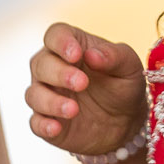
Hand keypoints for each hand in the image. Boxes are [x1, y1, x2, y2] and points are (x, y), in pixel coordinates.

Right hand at [26, 23, 145, 158]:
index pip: (55, 35)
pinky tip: (56, 128)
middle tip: (82, 83)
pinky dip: (43, 125)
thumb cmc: (124, 85)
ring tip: (74, 109)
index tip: (76, 54)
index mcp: (73, 47)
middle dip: (59, 73)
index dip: (61, 42)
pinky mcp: (46, 121)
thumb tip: (92, 54)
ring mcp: (47, 95)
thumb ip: (114, 56)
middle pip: (40, 63)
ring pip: (34, 94)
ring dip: (51, 101)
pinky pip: (35, 122)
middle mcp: (53, 69)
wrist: (126, 122)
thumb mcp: (129, 67)